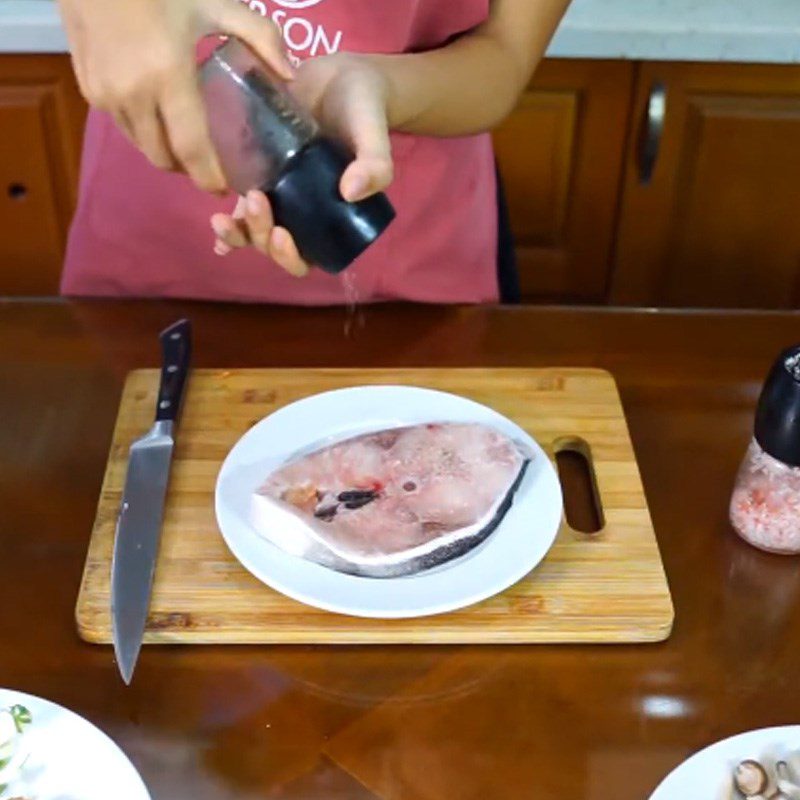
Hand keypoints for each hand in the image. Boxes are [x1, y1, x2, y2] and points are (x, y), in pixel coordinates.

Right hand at [58, 0, 292, 192]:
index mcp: (168, 77)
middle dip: (187, 170)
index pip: (191, 148)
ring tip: (186, 144)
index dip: (208, 176)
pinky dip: (143, 131)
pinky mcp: (88, 89)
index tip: (224, 190)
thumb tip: (292, 76)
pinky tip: (159, 118)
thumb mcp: (214, 2)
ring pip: (141, 145)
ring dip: (164, 152)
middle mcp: (134, 95)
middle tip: (209, 167)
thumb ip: (259, 36)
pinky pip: (123, 126)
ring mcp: (105, 94)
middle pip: (163, 157)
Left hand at [211, 54, 392, 275]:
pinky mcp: (258, 173)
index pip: (310, 258)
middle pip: (274, 246)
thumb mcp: (375, 137)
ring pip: (253, 230)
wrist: (342, 77)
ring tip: (222, 217)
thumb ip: (375, 165)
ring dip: (238, 232)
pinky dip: (229, 219)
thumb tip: (350, 193)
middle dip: (260, 236)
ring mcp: (279, 195)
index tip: (283, 234)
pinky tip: (216, 218)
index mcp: (332, 219)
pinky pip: (240, 202)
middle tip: (259, 200)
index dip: (291, 258)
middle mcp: (303, 215)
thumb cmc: (364, 113)